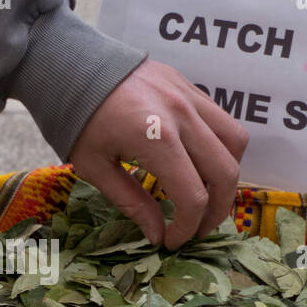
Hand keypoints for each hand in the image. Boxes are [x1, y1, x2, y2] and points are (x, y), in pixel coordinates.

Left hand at [68, 59, 247, 249]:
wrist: (71, 65)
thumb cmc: (76, 118)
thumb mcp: (94, 167)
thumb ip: (131, 202)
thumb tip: (158, 236)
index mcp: (156, 139)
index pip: (192, 197)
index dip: (187, 228)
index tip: (172, 241)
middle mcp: (182, 116)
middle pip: (226, 173)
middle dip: (216, 211)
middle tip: (197, 228)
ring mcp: (190, 97)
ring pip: (235, 142)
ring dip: (227, 175)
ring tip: (205, 194)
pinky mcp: (190, 86)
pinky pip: (223, 121)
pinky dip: (221, 147)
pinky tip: (198, 162)